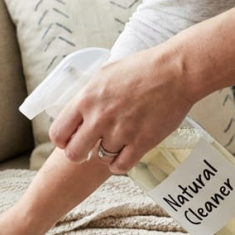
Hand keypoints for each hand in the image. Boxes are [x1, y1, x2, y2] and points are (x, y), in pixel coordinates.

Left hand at [48, 48, 203, 173]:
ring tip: (115, 142)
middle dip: (79, 154)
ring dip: (106, 153)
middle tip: (87, 150)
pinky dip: (119, 164)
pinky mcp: (141, 142)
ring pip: (100, 158)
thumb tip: (76, 108)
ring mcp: (120, 132)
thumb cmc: (142, 68)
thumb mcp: (104, 74)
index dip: (62, 141)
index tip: (69, 141)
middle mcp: (99, 118)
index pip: (58, 133)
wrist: (176, 72)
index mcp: (86, 99)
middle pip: (74, 153)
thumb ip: (88, 94)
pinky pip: (120, 166)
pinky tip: (123, 156)